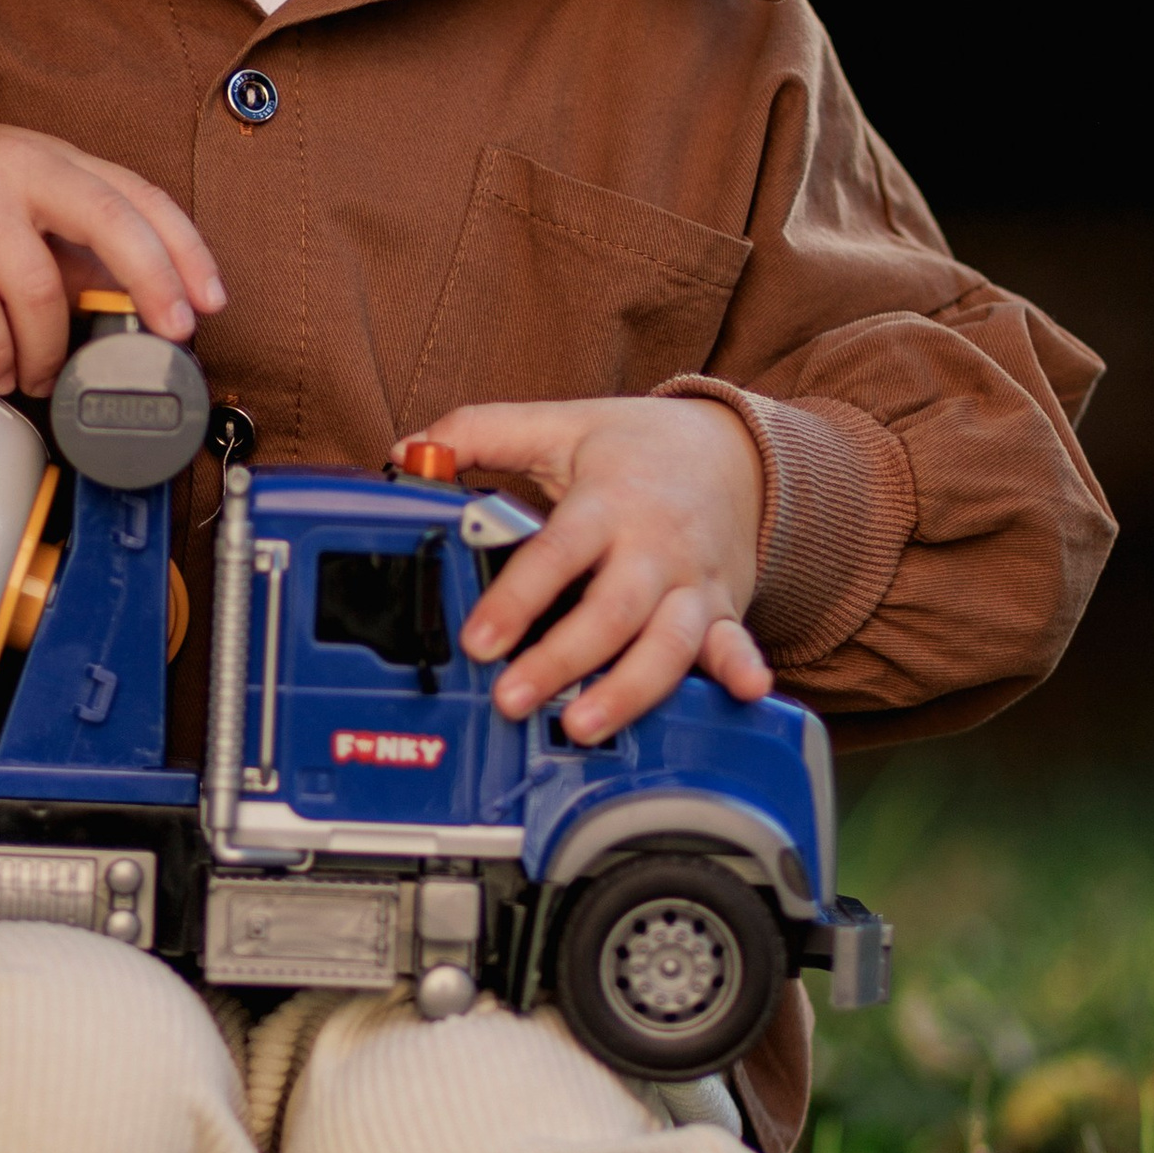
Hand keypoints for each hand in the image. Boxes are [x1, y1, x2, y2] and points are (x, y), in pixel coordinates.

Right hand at [0, 117, 224, 396]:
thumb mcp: (18, 200)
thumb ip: (70, 246)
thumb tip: (132, 312)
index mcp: (55, 161)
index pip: (139, 196)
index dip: (185, 249)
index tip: (210, 302)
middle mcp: (20, 168)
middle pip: (109, 220)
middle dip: (151, 283)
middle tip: (164, 337)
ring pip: (38, 285)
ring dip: (50, 350)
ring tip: (43, 378)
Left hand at [413, 394, 771, 739]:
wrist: (734, 448)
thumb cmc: (636, 446)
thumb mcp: (559, 425)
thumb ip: (479, 433)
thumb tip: (407, 450)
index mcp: (607, 501)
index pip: (556, 553)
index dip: (517, 600)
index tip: (478, 642)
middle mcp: (654, 546)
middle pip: (611, 611)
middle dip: (562, 660)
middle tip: (513, 699)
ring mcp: (693, 581)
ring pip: (668, 642)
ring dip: (629, 689)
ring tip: (583, 727)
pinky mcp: (724, 607)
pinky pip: (735, 641)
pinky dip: (743, 667)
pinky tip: (746, 692)